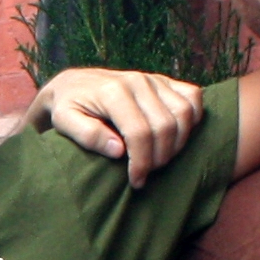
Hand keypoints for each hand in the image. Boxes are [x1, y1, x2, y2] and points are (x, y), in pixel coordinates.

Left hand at [28, 67, 206, 186]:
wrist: (73, 84)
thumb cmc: (68, 107)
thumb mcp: (65, 122)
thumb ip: (89, 136)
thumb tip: (119, 151)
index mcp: (113, 92)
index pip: (139, 132)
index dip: (142, 162)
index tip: (136, 181)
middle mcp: (138, 81)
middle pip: (166, 125)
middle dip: (160, 157)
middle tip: (147, 173)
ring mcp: (154, 78)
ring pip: (185, 113)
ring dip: (179, 143)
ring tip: (160, 159)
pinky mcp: (164, 80)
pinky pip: (193, 96)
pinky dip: (193, 118)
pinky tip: (177, 135)